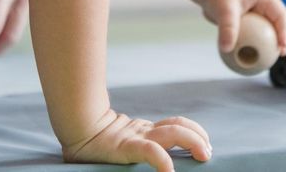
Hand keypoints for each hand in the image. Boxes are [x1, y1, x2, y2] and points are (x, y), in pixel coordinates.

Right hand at [63, 110, 211, 170]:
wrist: (76, 130)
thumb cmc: (95, 143)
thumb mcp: (123, 144)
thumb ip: (139, 147)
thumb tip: (157, 156)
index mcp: (145, 131)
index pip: (175, 125)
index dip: (193, 131)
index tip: (205, 144)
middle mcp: (145, 132)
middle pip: (179, 126)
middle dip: (199, 136)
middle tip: (209, 152)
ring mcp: (138, 137)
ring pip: (173, 132)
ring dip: (194, 141)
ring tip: (204, 154)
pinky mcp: (128, 146)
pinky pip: (152, 152)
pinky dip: (164, 161)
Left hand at [201, 0, 285, 53]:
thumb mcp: (224, 10)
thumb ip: (228, 28)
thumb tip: (227, 48)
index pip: (280, 14)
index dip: (285, 29)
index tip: (283, 45)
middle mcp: (264, 6)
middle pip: (279, 23)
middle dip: (283, 38)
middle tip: (281, 54)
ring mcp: (257, 14)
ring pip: (269, 30)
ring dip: (271, 44)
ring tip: (270, 60)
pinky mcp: (250, 22)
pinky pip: (256, 35)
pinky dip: (256, 45)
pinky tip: (251, 58)